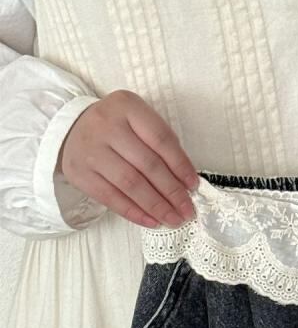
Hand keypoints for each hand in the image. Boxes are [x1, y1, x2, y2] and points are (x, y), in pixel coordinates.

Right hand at [57, 89, 199, 228]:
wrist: (73, 129)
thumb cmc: (118, 128)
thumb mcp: (139, 122)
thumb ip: (162, 145)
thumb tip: (186, 183)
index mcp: (127, 106)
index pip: (161, 139)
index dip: (181, 165)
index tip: (194, 186)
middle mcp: (106, 125)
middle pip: (147, 164)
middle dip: (172, 191)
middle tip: (187, 210)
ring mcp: (90, 149)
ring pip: (130, 183)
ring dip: (156, 206)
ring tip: (174, 219)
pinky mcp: (80, 173)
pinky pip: (111, 198)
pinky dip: (134, 213)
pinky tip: (152, 221)